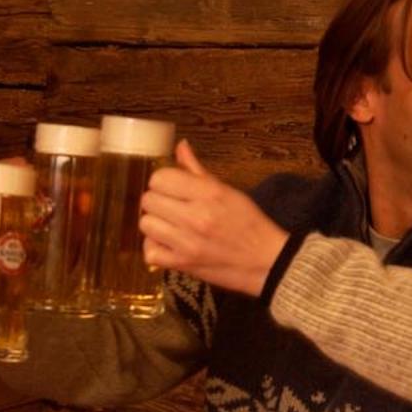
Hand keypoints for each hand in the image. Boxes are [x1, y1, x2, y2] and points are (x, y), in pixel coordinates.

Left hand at [139, 142, 288, 296]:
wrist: (266, 261)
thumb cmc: (249, 224)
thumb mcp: (227, 191)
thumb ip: (197, 170)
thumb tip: (180, 147)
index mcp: (208, 193)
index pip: (160, 178)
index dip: (163, 181)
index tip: (172, 188)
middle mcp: (195, 216)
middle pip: (148, 200)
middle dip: (158, 201)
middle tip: (172, 207)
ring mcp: (187, 243)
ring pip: (145, 224)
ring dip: (155, 224)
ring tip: (171, 226)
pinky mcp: (183, 264)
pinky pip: (149, 252)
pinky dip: (155, 248)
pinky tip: (168, 244)